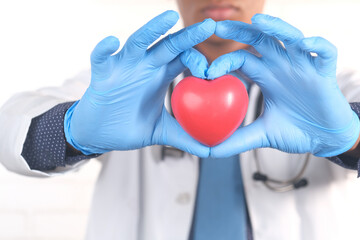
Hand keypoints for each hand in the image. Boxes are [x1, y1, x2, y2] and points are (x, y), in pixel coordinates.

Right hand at [64, 10, 214, 156]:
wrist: (99, 133)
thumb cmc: (129, 127)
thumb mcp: (161, 132)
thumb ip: (185, 137)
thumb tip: (211, 150)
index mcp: (161, 76)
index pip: (184, 59)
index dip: (198, 60)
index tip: (211, 72)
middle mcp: (145, 66)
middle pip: (169, 45)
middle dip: (189, 35)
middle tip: (209, 25)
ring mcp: (124, 67)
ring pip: (138, 41)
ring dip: (153, 29)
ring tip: (170, 17)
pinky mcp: (103, 74)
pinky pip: (101, 58)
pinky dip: (104, 49)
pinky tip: (111, 42)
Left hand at [207, 14, 359, 157]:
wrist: (324, 139)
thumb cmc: (295, 131)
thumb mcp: (262, 135)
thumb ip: (237, 140)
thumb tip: (209, 151)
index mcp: (265, 77)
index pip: (241, 58)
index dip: (224, 60)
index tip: (206, 70)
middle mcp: (282, 67)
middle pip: (260, 40)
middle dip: (240, 31)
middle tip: (218, 26)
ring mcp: (303, 67)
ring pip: (290, 38)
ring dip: (275, 28)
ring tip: (257, 21)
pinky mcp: (324, 72)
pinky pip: (324, 52)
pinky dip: (317, 45)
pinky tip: (304, 44)